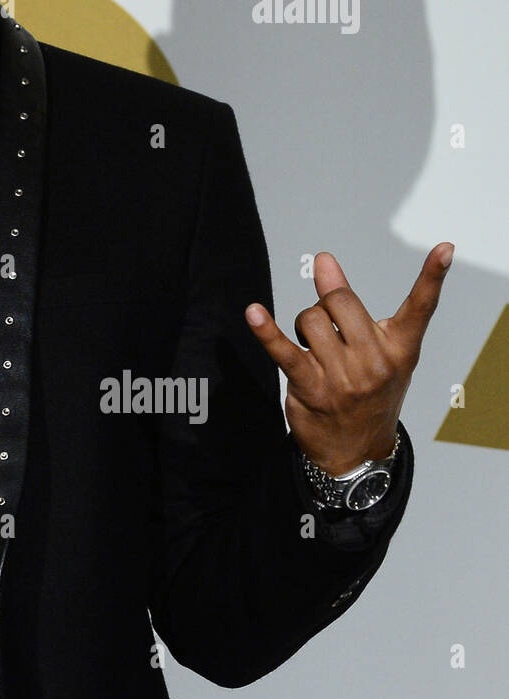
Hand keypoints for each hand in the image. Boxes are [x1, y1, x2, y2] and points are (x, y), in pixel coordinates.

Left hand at [244, 244, 453, 475]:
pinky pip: (284, 351)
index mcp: (400, 348)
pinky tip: (253, 314)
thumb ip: (351, 305)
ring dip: (304, 326)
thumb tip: (323, 260)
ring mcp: (344, 377)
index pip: (420, 308)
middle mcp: (376, 362)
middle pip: (340, 301)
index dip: (432, 276)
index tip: (444, 248)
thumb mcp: (376, 351)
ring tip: (314, 348)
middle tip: (328, 327)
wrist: (355, 450)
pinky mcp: (312, 388)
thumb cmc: (367, 391)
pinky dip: (266, 331)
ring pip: (310, 319)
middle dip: (326, 303)